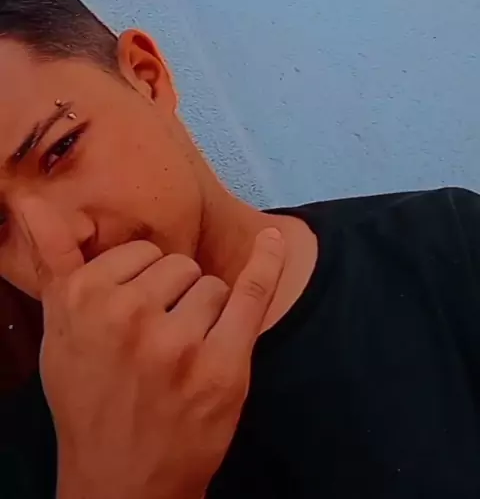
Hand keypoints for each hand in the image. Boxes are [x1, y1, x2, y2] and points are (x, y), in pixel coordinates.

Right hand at [19, 202, 284, 498]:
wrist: (119, 482)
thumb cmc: (88, 398)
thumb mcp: (58, 332)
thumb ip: (54, 262)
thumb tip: (31, 201)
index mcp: (85, 297)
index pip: (141, 253)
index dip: (142, 282)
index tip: (133, 317)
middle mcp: (129, 314)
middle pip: (179, 267)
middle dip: (174, 298)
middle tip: (155, 345)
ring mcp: (177, 342)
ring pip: (212, 287)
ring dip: (205, 316)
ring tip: (182, 357)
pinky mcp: (220, 368)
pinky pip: (251, 295)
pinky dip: (266, 265)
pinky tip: (272, 242)